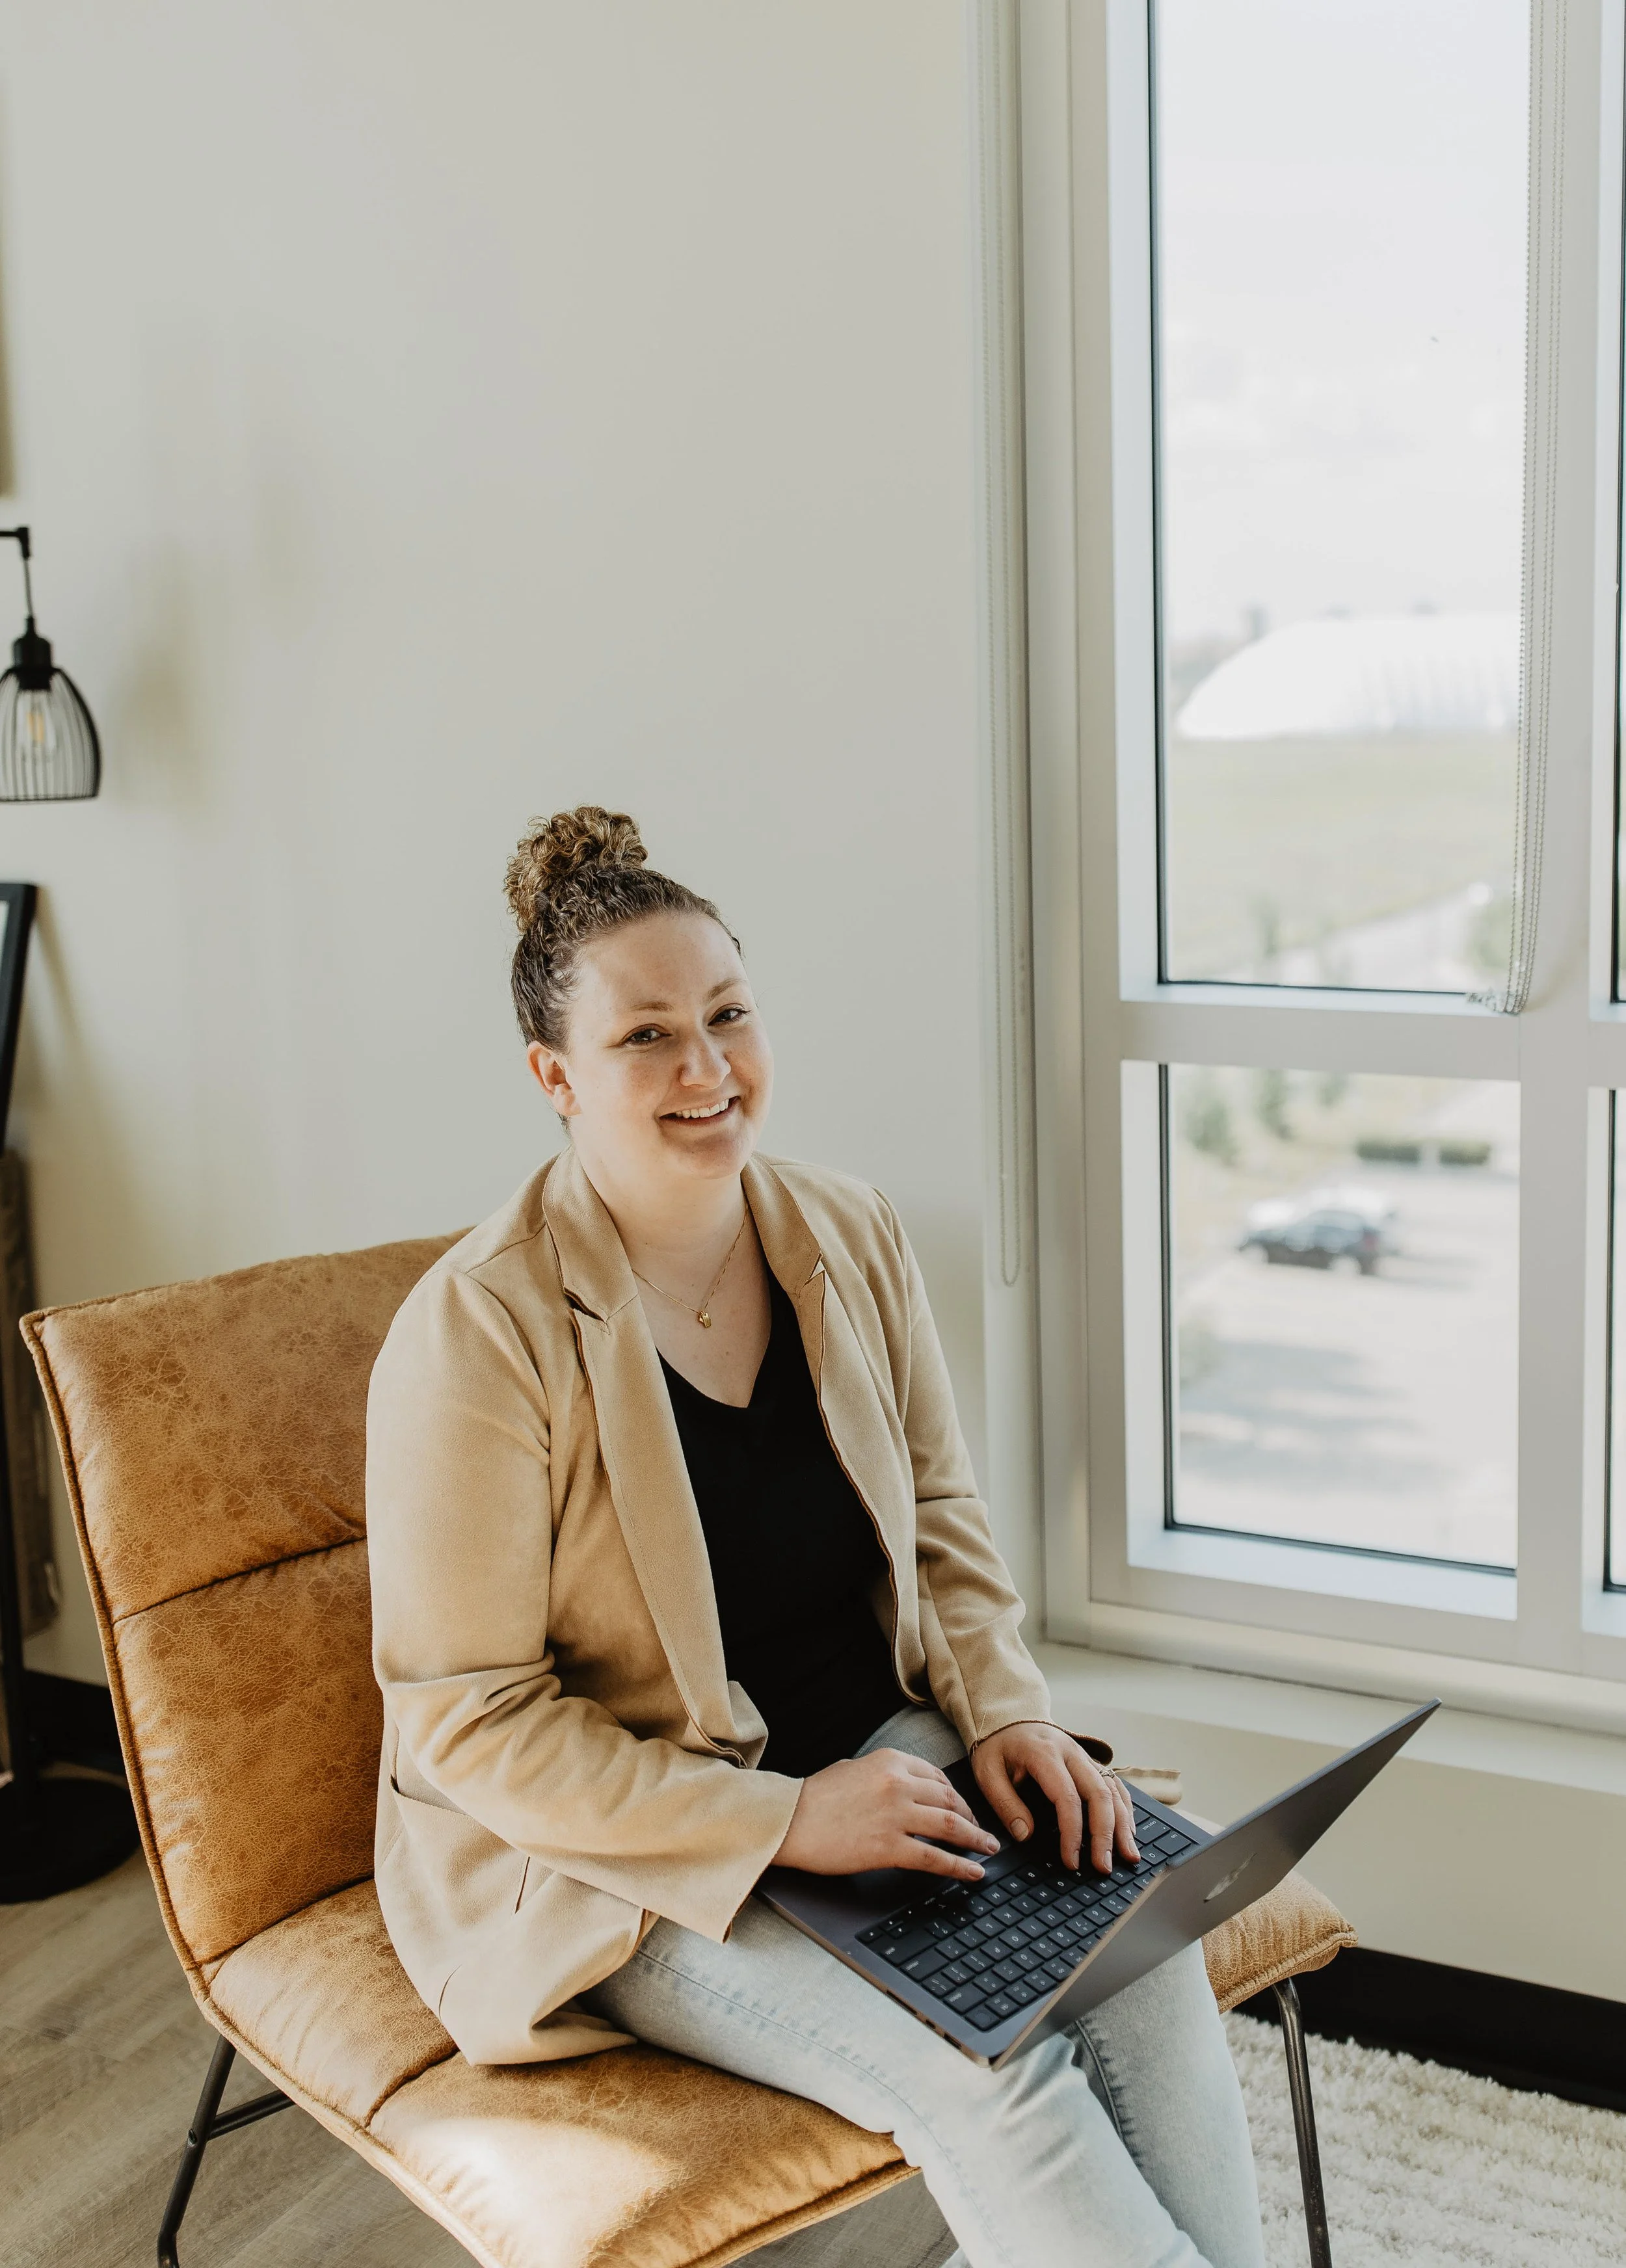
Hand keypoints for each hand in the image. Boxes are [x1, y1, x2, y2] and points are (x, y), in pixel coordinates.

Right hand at [773, 1748, 1001, 1880]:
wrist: (789, 1821)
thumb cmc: (814, 1798)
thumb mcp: (853, 1769)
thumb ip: (883, 1774)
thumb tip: (905, 1787)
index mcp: (890, 1761)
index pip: (937, 1777)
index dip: (956, 1796)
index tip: (965, 1808)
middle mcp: (899, 1784)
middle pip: (950, 1801)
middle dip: (971, 1818)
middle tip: (982, 1831)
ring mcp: (896, 1815)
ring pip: (951, 1827)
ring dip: (976, 1840)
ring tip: (988, 1849)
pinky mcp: (890, 1847)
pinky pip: (936, 1858)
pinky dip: (960, 1866)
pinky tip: (974, 1872)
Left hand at [971, 1723, 1138, 1873]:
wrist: (1008, 1717)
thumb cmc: (997, 1746)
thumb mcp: (987, 1771)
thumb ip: (1005, 1803)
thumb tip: (1025, 1835)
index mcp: (1044, 1753)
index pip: (1066, 1797)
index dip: (1072, 1832)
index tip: (1071, 1861)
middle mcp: (1071, 1753)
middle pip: (1098, 1793)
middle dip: (1105, 1834)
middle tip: (1104, 1866)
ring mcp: (1084, 1757)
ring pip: (1112, 1790)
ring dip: (1122, 1824)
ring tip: (1129, 1856)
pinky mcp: (1089, 1762)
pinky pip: (1114, 1784)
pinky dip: (1124, 1808)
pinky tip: (1128, 1831)